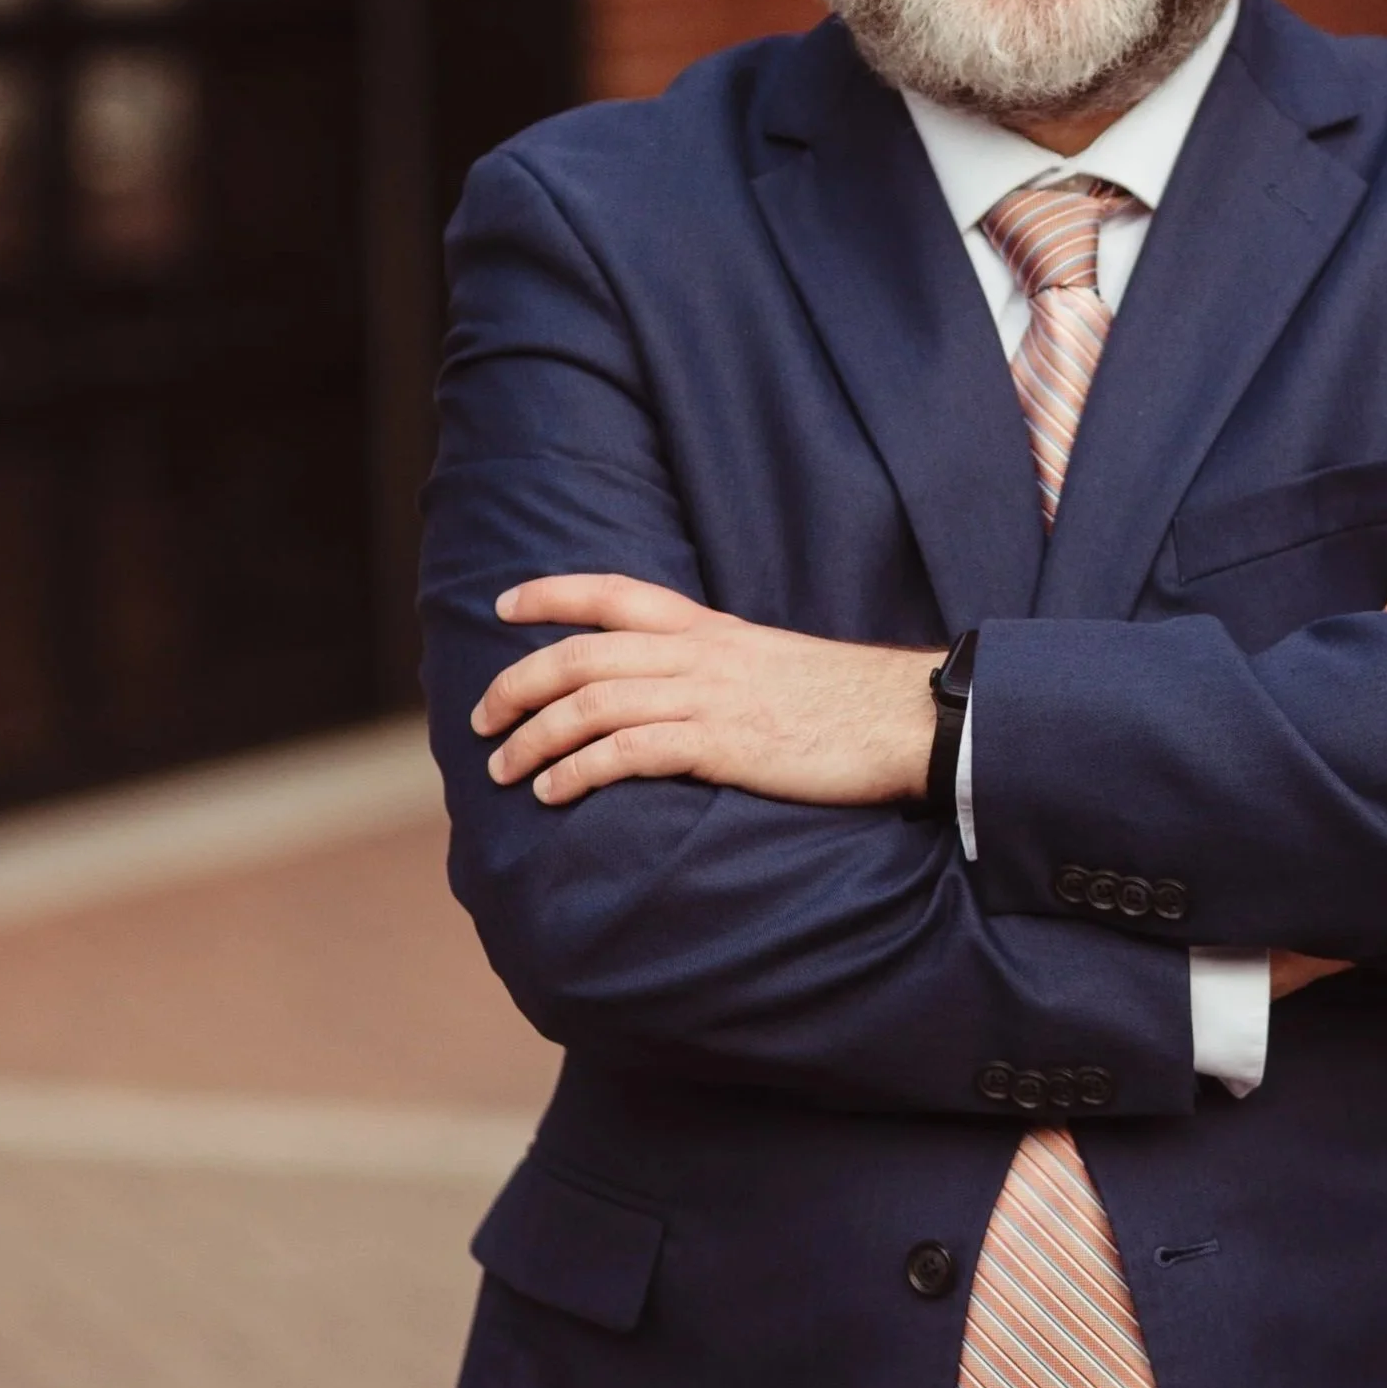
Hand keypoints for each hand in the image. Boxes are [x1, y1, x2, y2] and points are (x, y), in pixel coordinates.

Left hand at [473, 576, 939, 807]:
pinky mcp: (719, 744)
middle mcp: (698, 653)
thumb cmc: (844, 703)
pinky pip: (626, 753)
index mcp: (709, 628)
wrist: (904, 719)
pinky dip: (577, 772)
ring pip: (590, 705)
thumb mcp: (771, 665)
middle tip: (482, 719)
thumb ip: (718, 669)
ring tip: (505, 771)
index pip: (613, 593)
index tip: (504, 607)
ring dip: (534, 739)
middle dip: (518, 684)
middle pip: (581, 655)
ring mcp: (706, 697)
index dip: (551, 596)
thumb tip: (676, 695)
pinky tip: (555, 794)